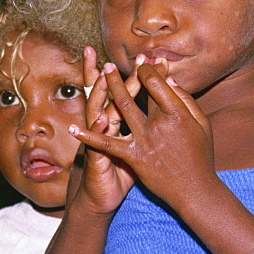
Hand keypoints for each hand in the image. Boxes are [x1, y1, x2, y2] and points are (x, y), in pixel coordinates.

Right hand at [68, 47, 143, 214]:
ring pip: (97, 111)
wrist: (101, 197)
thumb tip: (158, 106)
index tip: (150, 57)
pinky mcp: (94, 156)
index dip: (137, 75)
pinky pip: (95, 142)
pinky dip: (95, 130)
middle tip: (122, 56)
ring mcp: (96, 140)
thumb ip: (141, 126)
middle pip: (107, 94)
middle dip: (114, 74)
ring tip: (107, 76)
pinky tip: (102, 118)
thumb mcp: (132, 146)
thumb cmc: (120, 172)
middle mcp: (103, 125)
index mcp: (115, 120)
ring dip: (101, 94)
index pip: (125, 91)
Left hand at [71, 60, 214, 210]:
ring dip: (111, 87)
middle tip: (116, 61)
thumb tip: (170, 81)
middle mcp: (159, 124)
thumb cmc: (201, 156)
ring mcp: (144, 140)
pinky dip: (89, 136)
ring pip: (122, 107)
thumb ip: (186, 101)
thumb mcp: (201, 126)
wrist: (194, 190)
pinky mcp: (132, 156)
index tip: (147, 62)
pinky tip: (73, 128)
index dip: (151, 71)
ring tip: (102, 71)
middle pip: (141, 91)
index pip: (159, 84)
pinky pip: (107, 144)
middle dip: (128, 72)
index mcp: (177, 114)